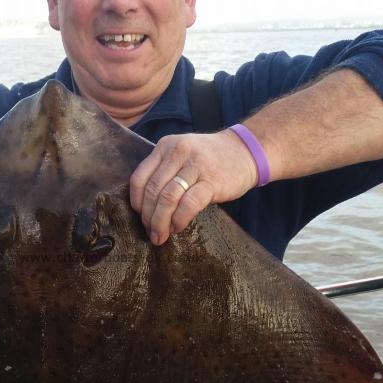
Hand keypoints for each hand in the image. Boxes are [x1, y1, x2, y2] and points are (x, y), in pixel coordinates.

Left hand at [129, 130, 258, 244]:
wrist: (246, 151)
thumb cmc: (211, 159)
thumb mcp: (182, 155)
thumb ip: (164, 172)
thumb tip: (147, 208)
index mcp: (165, 147)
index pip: (139, 178)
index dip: (137, 203)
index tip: (141, 217)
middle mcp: (177, 153)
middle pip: (152, 191)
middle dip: (148, 217)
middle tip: (151, 232)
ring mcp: (195, 166)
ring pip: (167, 199)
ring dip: (161, 222)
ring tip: (161, 235)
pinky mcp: (211, 181)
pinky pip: (188, 204)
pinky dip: (179, 219)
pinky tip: (178, 227)